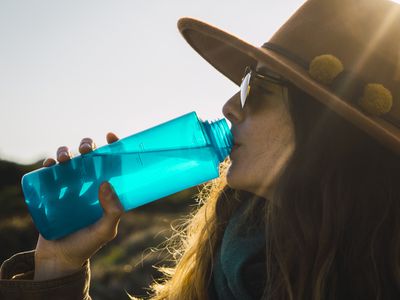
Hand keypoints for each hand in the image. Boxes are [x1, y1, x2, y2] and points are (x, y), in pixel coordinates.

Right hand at [34, 132, 123, 279]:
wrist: (61, 258)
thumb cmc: (88, 243)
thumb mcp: (106, 229)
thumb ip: (113, 211)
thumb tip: (106, 183)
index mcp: (106, 188)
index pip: (111, 162)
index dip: (113, 146)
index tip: (112, 136)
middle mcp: (89, 183)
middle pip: (89, 156)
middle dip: (87, 145)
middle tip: (86, 150)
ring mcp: (70, 186)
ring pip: (69, 159)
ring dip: (66, 151)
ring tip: (65, 159)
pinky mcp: (52, 191)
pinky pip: (49, 171)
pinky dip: (49, 163)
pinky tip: (51, 165)